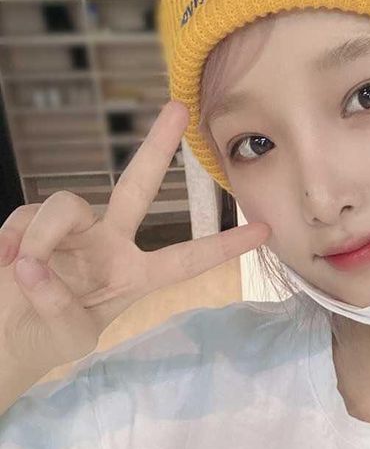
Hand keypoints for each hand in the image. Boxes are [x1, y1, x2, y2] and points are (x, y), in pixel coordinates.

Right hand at [0, 101, 270, 375]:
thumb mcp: (72, 333)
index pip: (187, 259)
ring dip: (45, 238)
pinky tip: (5, 263)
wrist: (7, 337)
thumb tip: (35, 267)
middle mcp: (109, 244)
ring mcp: (72, 230)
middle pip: (137, 188)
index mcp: (135, 276)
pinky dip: (14, 240)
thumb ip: (61, 305)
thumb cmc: (48, 339)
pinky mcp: (31, 221)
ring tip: (23, 273)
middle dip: (157, 149)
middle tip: (179, 108)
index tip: (265, 230)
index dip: (223, 246)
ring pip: (68, 205)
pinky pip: (28, 217)